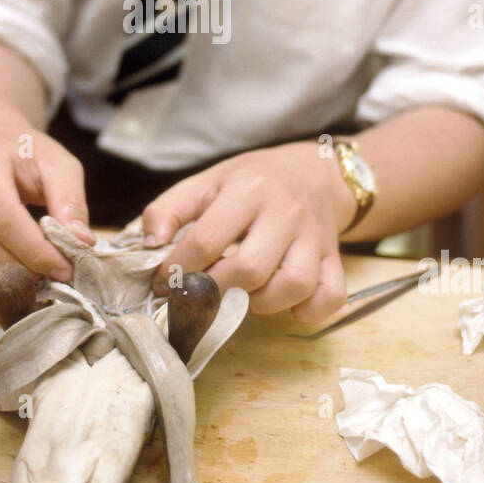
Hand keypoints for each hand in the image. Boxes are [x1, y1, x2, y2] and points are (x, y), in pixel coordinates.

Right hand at [0, 127, 94, 288]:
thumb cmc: (27, 155)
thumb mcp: (59, 166)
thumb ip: (71, 201)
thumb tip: (81, 243)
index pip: (5, 221)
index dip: (37, 252)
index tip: (66, 268)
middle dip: (24, 271)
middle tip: (54, 275)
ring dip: (9, 279)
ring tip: (38, 272)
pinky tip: (16, 269)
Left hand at [143, 142, 353, 321]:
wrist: (314, 172)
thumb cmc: (251, 182)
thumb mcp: (206, 182)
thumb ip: (169, 209)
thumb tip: (148, 246)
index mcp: (248, 189)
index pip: (207, 240)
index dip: (177, 269)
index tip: (163, 282)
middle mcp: (286, 213)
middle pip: (250, 268)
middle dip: (216, 291)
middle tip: (202, 292)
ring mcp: (315, 238)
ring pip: (294, 285)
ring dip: (261, 302)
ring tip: (244, 294)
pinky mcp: (335, 259)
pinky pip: (331, 295)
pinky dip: (308, 310)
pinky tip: (287, 304)